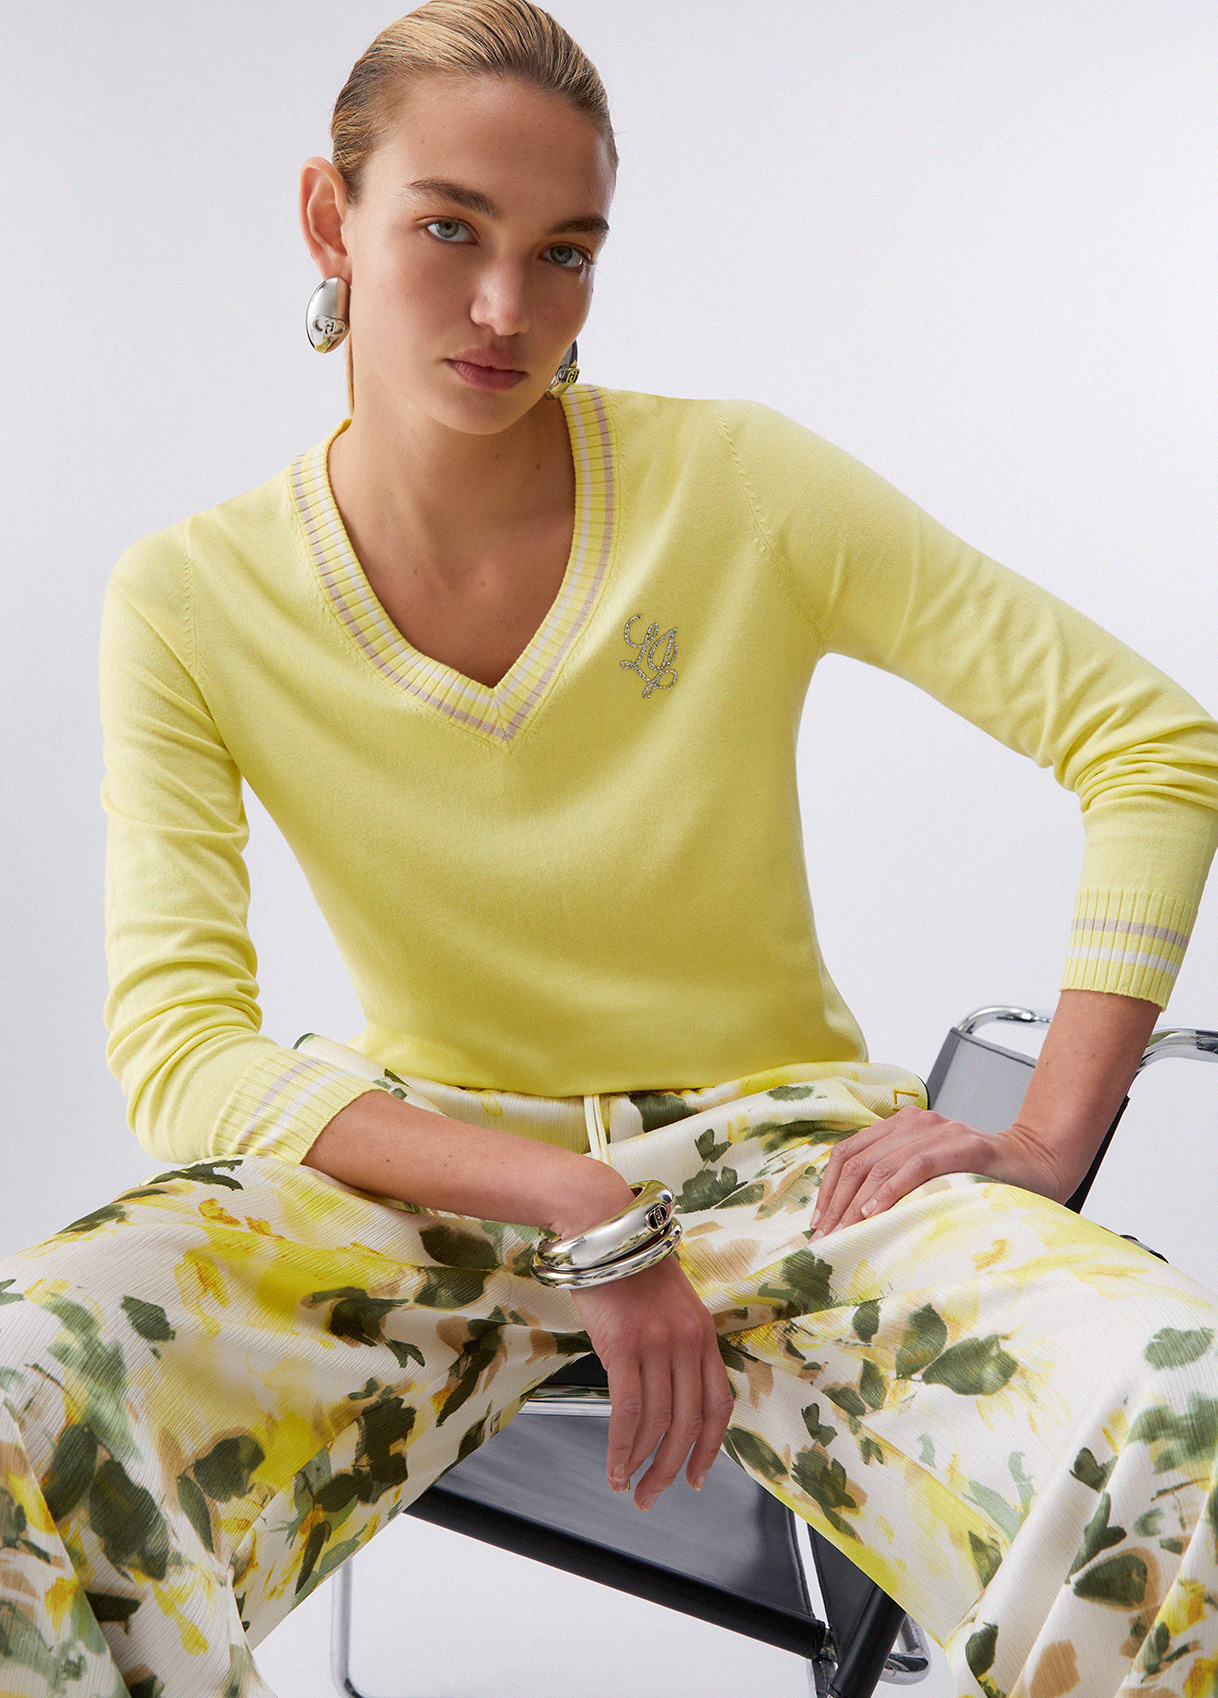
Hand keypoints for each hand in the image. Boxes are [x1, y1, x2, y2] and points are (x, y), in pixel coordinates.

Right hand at [568, 1251, 734, 1510]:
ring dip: (642, 1464)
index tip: (696, 1476)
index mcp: (703, 1334)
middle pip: (688, 1423)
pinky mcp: (624, 1346)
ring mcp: (658, 1344)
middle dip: (672, 1468)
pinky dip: (621, 1446)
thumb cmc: (628, 1266)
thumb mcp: (668, 1304)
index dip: (709, 1448)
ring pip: (657, 1423)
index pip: (719, 1405)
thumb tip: (663, 1393)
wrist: (604, 1229)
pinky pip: (627, 1411)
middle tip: (654, 1494)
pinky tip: (614, 1464)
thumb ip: (674, 1345)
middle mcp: (688, 1342)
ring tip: (627, 1484)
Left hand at [810, 1107, 1073, 1240]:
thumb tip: (849, 1220)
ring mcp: (941, 1131)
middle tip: (826, 1237)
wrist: (1037, 1161)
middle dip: (838, 1202)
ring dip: (858, 1202)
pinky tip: (876, 1212)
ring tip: (845, 1231)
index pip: (849, 1153)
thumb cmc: (980, 1175)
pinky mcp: (966, 1146)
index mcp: (901, 1126)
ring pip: (883, 1164)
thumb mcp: (928, 1175)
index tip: (818, 1222)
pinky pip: (918, 1165)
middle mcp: (916, 1122)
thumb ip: (895, 1181)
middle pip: (860, 1161)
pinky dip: (892, 1189)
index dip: (829, 1188)